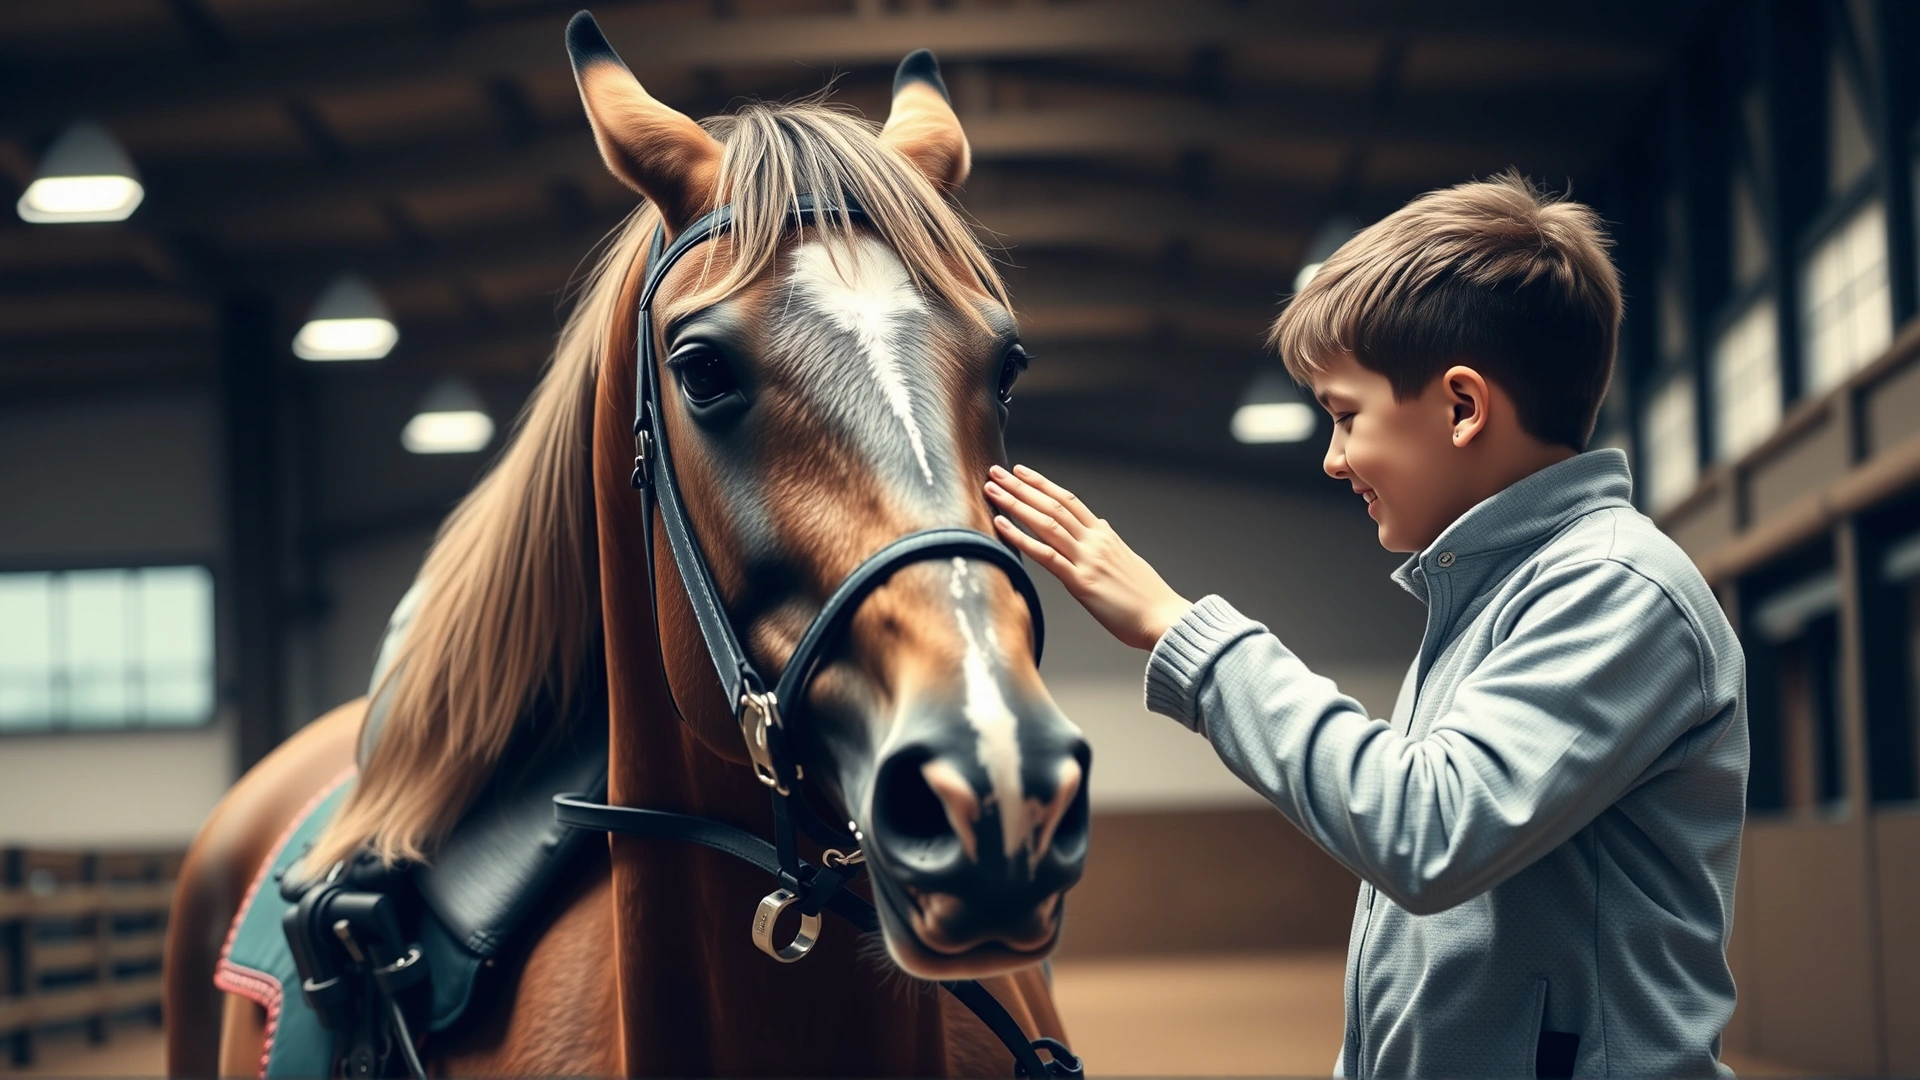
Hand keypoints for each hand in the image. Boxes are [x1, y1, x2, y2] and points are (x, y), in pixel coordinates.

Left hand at [984, 464, 1192, 650]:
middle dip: (1021, 487)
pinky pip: (1046, 555)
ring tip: (992, 489)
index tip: (1023, 472)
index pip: (1069, 500)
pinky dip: (1021, 537)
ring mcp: (1088, 559)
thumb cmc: (1147, 598)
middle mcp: (1095, 541)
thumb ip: (1110, 543)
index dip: (1043, 484)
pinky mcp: (1081, 582)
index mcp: (1105, 535)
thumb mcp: (1128, 560)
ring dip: (1015, 503)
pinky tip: (1001, 525)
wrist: (1164, 618)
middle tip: (996, 471)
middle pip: (1053, 504)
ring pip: (1046, 522)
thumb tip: (1101, 527)